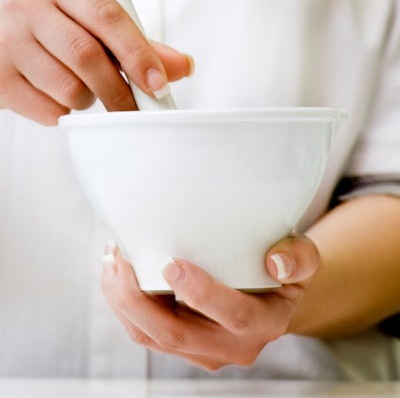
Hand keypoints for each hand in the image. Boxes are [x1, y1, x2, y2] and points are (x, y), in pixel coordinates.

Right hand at [0, 0, 192, 124]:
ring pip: (70, 89)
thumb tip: (182, 67)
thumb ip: (137, 46)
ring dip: (88, 100)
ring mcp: (9, 42)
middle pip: (88, 55)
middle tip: (135, 110)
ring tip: (80, 89)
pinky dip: (64, 113)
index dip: (138, 53)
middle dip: (119, 91)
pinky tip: (54, 96)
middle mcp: (30, 7)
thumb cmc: (56, 37)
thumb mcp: (93, 30)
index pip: (107, 15)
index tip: (158, 85)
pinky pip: (50, 110)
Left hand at [101, 234, 318, 370]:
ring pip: (152, 336)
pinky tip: (117, 273)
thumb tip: (275, 262)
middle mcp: (231, 346)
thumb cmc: (282, 273)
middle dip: (138, 300)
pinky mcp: (182, 344)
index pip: (232, 314)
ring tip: (110, 261)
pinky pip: (146, 332)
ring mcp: (202, 350)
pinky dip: (125, 304)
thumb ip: (299, 258)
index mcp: (263, 323)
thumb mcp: (303, 260)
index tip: (170, 263)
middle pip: (176, 334)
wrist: (270, 298)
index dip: (201, 293)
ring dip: (123, 301)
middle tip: (119, 261)